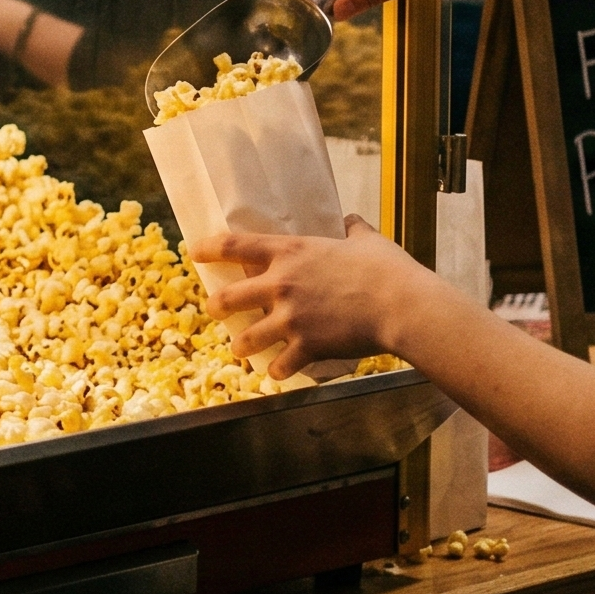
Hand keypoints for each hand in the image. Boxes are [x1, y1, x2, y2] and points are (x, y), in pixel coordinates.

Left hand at [190, 217, 435, 378]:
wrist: (401, 305)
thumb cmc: (386, 269)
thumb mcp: (366, 240)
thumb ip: (351, 229)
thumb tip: (350, 220)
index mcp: (290, 252)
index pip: (235, 245)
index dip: (208, 248)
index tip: (193, 252)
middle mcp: (280, 284)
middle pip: (227, 298)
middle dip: (216, 307)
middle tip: (215, 309)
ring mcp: (290, 318)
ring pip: (245, 339)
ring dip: (241, 346)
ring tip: (241, 349)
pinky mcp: (306, 346)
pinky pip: (280, 366)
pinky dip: (278, 371)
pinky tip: (277, 373)